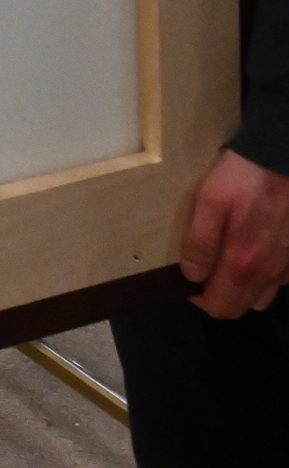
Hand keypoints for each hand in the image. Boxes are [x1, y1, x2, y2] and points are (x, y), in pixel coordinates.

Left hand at [179, 147, 288, 316]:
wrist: (282, 159)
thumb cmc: (243, 178)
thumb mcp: (209, 200)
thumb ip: (200, 242)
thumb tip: (191, 275)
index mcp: (242, 263)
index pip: (220, 307)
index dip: (199, 301)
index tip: (188, 282)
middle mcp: (268, 273)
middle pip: (240, 308)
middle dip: (218, 298)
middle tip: (204, 273)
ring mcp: (285, 266)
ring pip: (260, 298)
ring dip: (241, 291)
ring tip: (227, 266)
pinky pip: (278, 282)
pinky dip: (262, 279)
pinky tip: (253, 255)